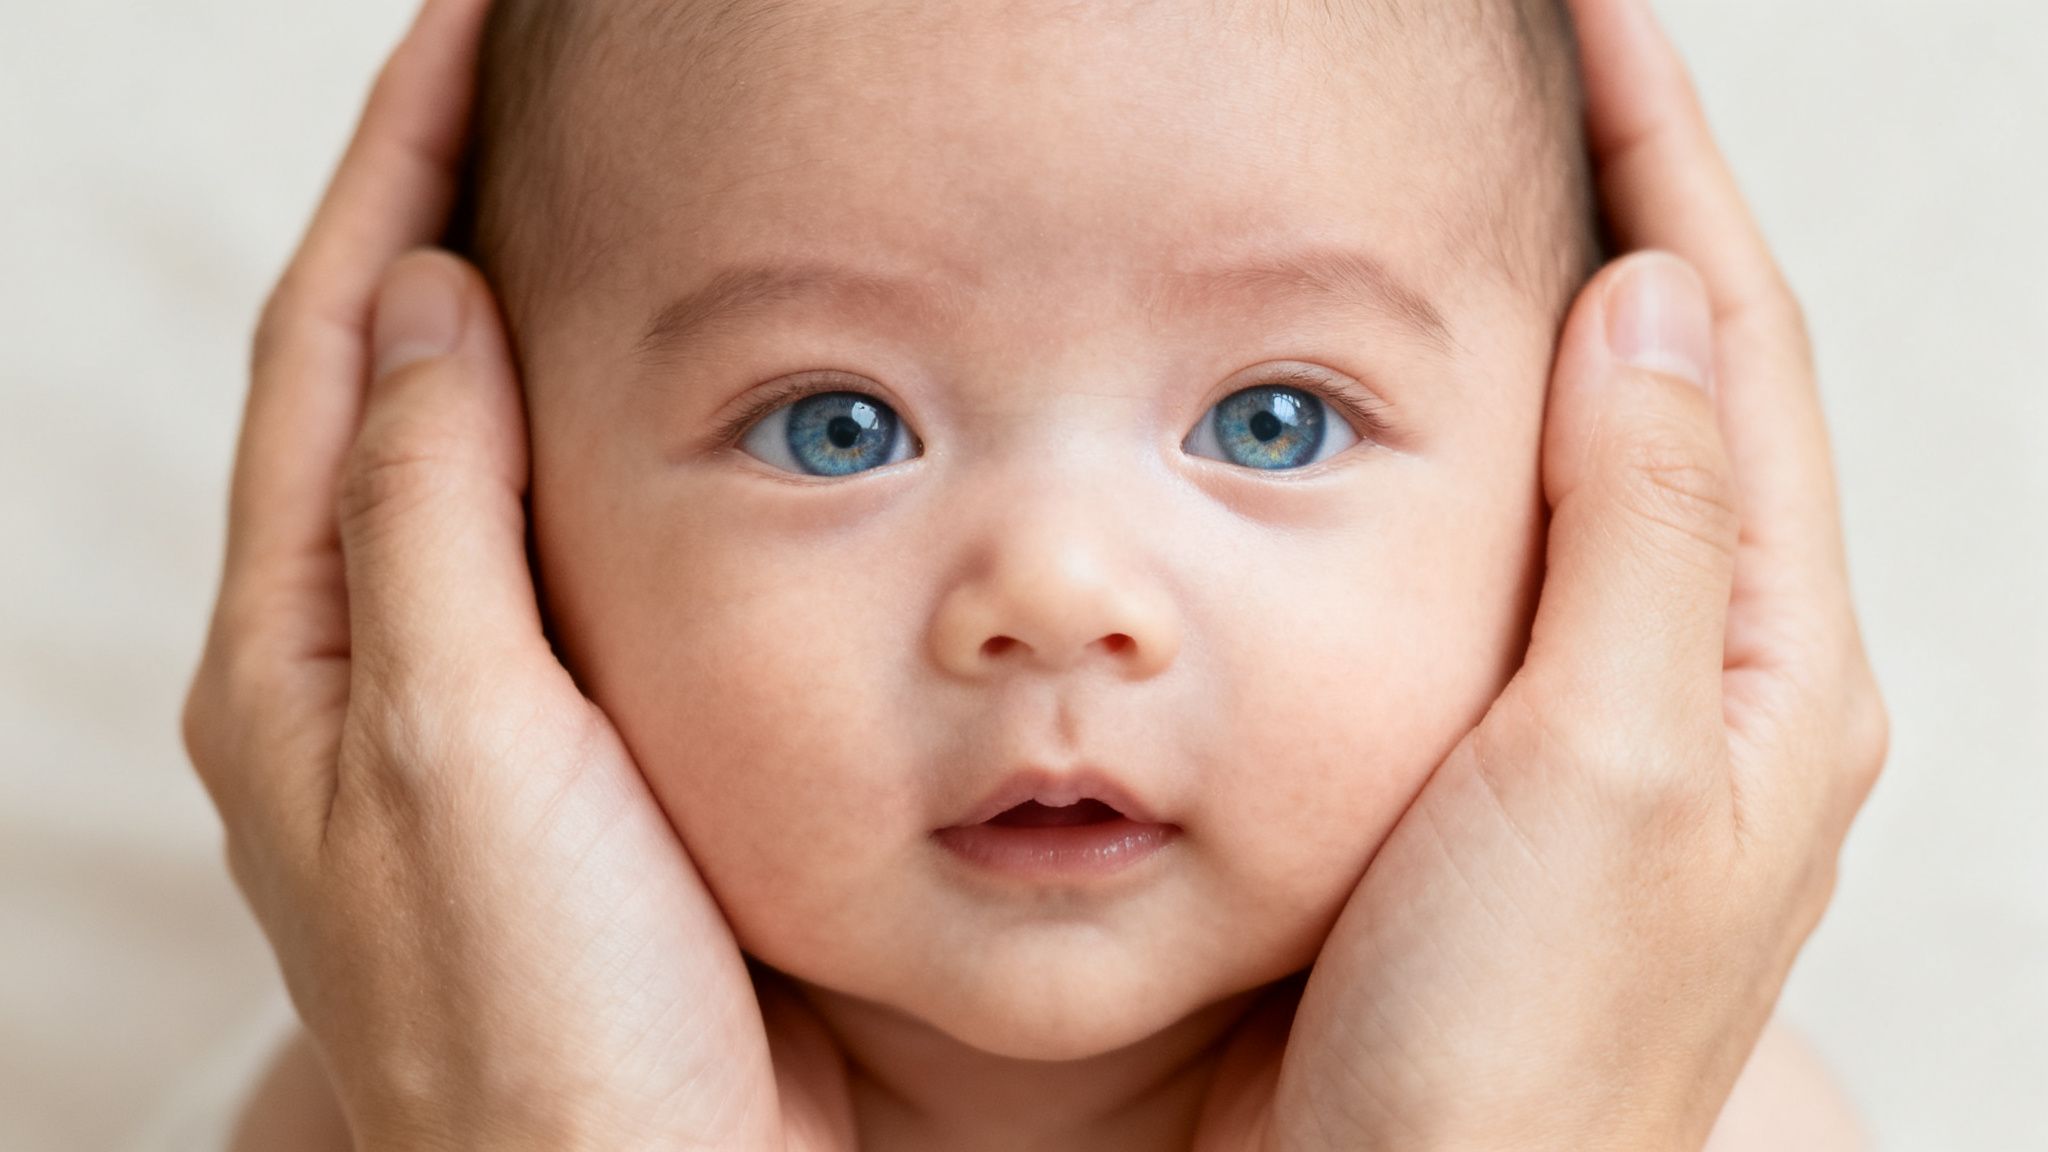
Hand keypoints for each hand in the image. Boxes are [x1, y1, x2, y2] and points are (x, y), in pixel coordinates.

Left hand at [180, 2, 852, 1147]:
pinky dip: (614, 441)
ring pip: (489, 455)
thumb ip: (430, 517)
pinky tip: (677, 398)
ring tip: (596, 190)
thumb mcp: (457, 744)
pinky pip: (579, 547)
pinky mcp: (585, 740)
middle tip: (533, 70)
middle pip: (394, 375)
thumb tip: (424, 300)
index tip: (466, 21)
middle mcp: (372, 660)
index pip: (336, 340)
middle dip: (448, 206)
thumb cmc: (535, 1012)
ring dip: (532, 312)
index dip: (395, 163)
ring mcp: (479, 698)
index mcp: (301, 649)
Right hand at [1243, 2, 1887, 1147]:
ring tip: (1507, 190)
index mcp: (1767, 661)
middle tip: (1553, 71)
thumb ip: (1635, 531)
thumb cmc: (1522, 1050)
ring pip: (1611, 453)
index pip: (1727, 342)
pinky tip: (1433, 406)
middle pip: (1690, 376)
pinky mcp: (1521, 754)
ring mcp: (1621, 712)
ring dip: (1568, 306)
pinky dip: (1491, 437)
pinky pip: (1530, 546)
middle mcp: (1715, 673)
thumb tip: (1645, 308)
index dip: (1667, 161)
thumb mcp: (1599, 767)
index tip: (1597, 19)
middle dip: (1633, 203)